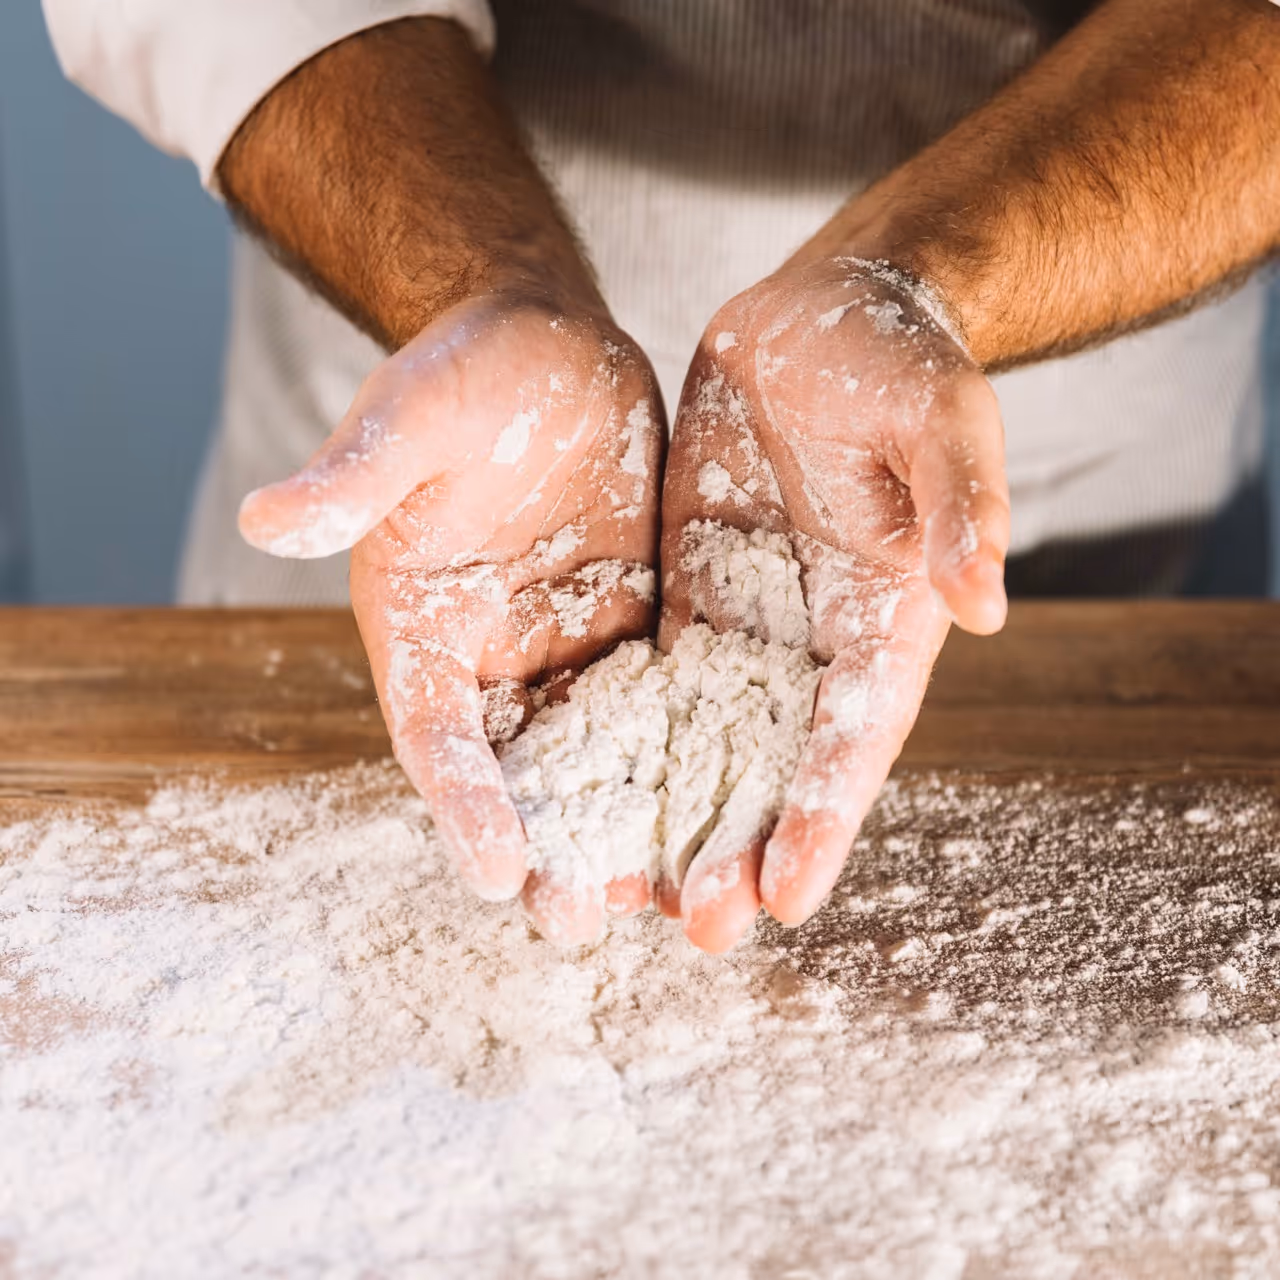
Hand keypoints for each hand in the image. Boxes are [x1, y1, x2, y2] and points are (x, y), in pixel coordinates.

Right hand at [239, 287, 664, 941]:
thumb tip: (262, 518)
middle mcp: (493, 657)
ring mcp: (568, 648)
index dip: (461, 803)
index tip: (492, 872)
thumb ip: (355, 476)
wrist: (546, 350)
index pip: (436, 733)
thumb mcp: (409, 418)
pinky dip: (688, 759)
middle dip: (547, 850)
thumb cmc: (460, 374)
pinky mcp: (635, 626)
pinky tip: (730, 811)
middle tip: (580, 923)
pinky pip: (664, 702)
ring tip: (666, 900)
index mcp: (422, 626)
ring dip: (624, 829)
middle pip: (518, 773)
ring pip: (597, 758)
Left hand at [659, 257, 1008, 951]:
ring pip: (707, 738)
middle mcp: (817, 637)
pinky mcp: (689, 591)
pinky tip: (585, 795)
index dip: (824, 815)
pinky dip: (626, 740)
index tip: (788, 896)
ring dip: (675, 815)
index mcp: (887, 612)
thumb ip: (961, 499)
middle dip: (742, 846)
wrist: (820, 314)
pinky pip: (653, 677)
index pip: (855, 733)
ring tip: (630, 894)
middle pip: (777, 762)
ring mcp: (749, 620)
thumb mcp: (939, 410)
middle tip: (698, 931)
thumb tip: (982, 603)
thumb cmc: (897, 352)